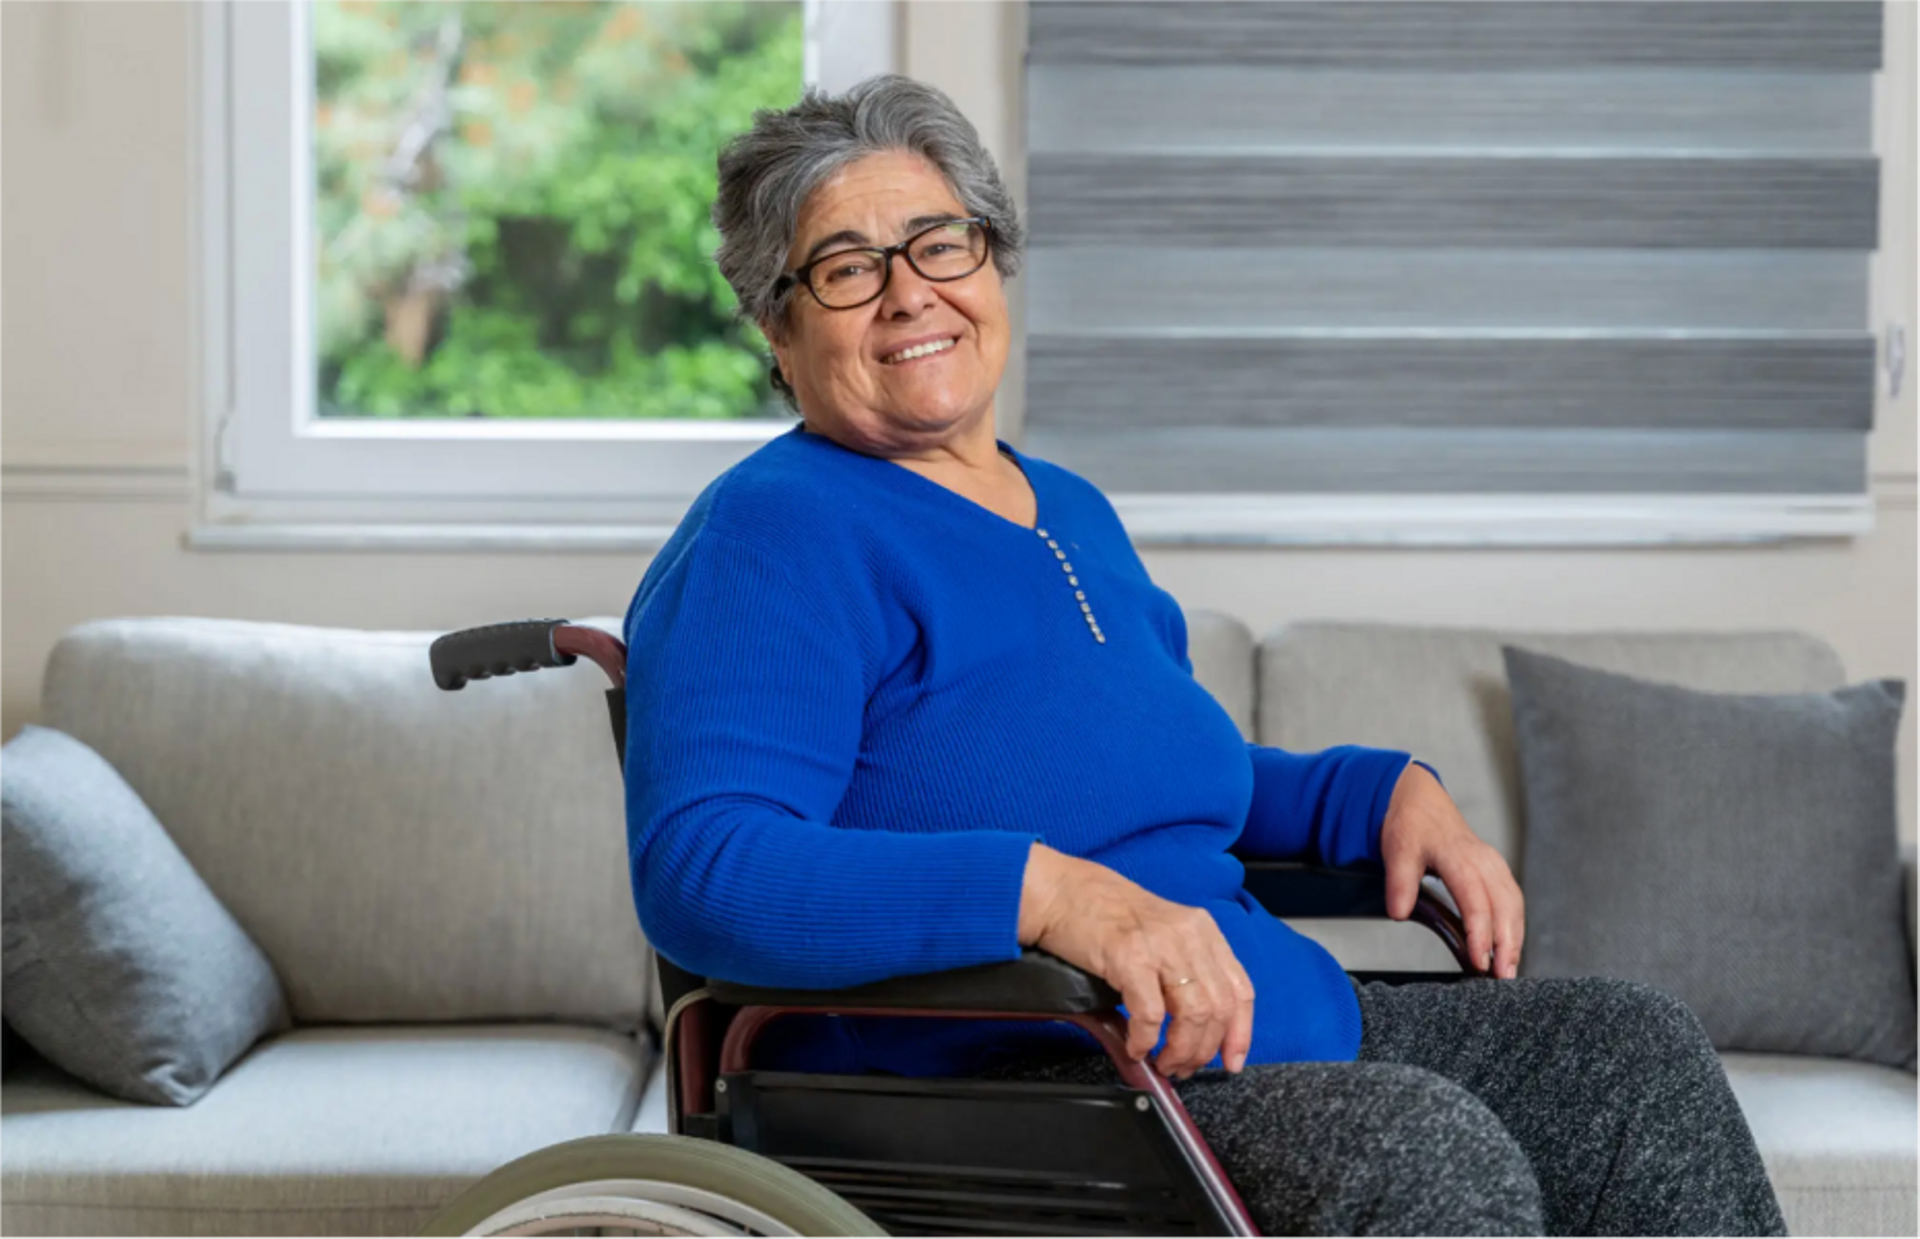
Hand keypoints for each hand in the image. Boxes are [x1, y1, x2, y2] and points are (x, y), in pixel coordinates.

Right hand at [1018, 843, 1254, 1077]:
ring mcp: (1161, 945)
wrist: (1064, 893)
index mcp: (1203, 931)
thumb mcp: (1162, 934)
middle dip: (1204, 1050)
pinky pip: (1150, 1014)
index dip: (1240, 1033)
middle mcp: (1189, 935)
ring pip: (1193, 1015)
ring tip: (1163, 1062)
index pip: (1239, 990)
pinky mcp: (1130, 957)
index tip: (1231, 1061)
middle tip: (1184, 1067)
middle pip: (1218, 1008)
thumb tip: (1196, 1027)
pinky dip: (1145, 1039)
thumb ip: (1185, 969)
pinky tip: (1135, 1046)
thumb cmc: (1107, 916)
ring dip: (1180, 1050)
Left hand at [1379, 762, 1523, 977]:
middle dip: (1507, 944)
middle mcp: (1483, 861)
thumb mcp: (1396, 849)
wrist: (1421, 800)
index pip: (1475, 899)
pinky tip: (1511, 949)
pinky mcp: (1496, 871)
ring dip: (1515, 939)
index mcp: (1459, 856)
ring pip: (1513, 905)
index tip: (1480, 961)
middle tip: (1503, 977)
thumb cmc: (1411, 825)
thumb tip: (1399, 912)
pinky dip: (1515, 926)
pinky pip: (1512, 900)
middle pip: (1504, 906)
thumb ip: (1399, 882)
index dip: (1480, 932)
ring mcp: (1493, 865)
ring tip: (1509, 972)